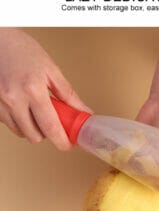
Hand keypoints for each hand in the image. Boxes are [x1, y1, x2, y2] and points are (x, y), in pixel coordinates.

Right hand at [0, 28, 91, 150]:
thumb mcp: (51, 70)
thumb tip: (83, 111)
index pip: (50, 127)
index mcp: (32, 90)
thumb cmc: (22, 50)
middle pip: (34, 136)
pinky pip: (9, 124)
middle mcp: (14, 99)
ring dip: (33, 128)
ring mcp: (0, 104)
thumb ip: (68, 95)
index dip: (61, 141)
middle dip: (47, 135)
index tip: (67, 145)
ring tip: (37, 111)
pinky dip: (20, 121)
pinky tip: (24, 107)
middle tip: (53, 123)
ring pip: (21, 133)